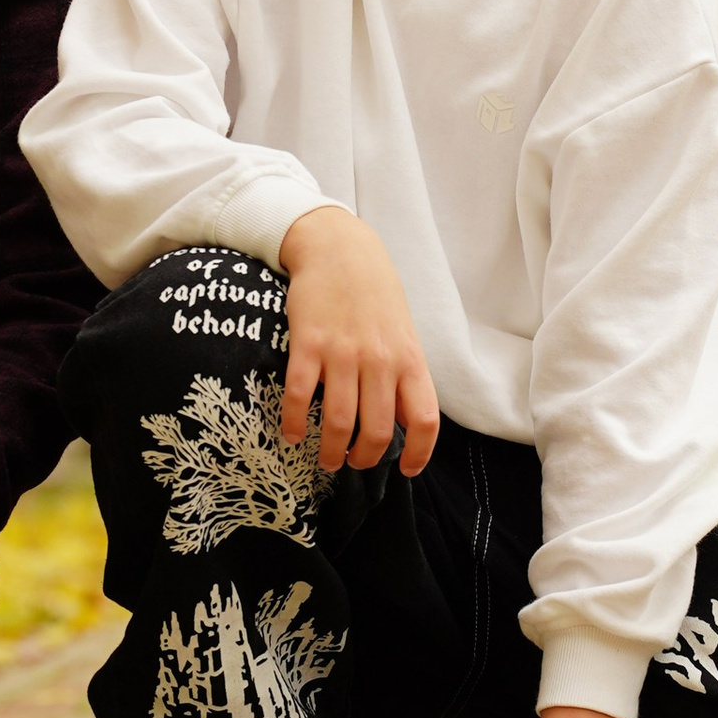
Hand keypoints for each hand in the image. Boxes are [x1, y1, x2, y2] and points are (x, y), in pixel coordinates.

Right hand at [279, 207, 439, 474]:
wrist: (338, 248)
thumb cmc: (374, 292)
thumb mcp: (403, 331)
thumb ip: (404, 372)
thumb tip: (403, 418)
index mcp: (409, 359)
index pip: (424, 420)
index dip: (418, 453)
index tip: (406, 469)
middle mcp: (380, 360)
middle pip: (377, 432)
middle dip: (363, 459)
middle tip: (351, 463)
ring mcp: (344, 353)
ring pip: (339, 423)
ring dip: (330, 452)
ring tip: (325, 458)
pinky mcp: (309, 345)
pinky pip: (300, 397)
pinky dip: (295, 424)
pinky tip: (292, 434)